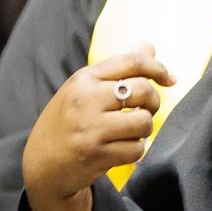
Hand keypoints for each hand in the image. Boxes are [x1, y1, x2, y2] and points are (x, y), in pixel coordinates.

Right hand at [20, 44, 175, 210]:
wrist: (42, 164)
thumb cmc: (69, 121)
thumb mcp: (85, 89)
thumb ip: (118, 70)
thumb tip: (148, 46)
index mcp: (84, 78)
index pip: (132, 61)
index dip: (158, 68)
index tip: (169, 78)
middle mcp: (86, 100)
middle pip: (143, 90)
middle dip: (153, 101)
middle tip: (144, 110)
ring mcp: (91, 128)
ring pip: (144, 122)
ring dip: (144, 129)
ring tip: (132, 131)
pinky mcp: (97, 154)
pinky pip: (137, 149)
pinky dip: (136, 150)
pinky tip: (123, 148)